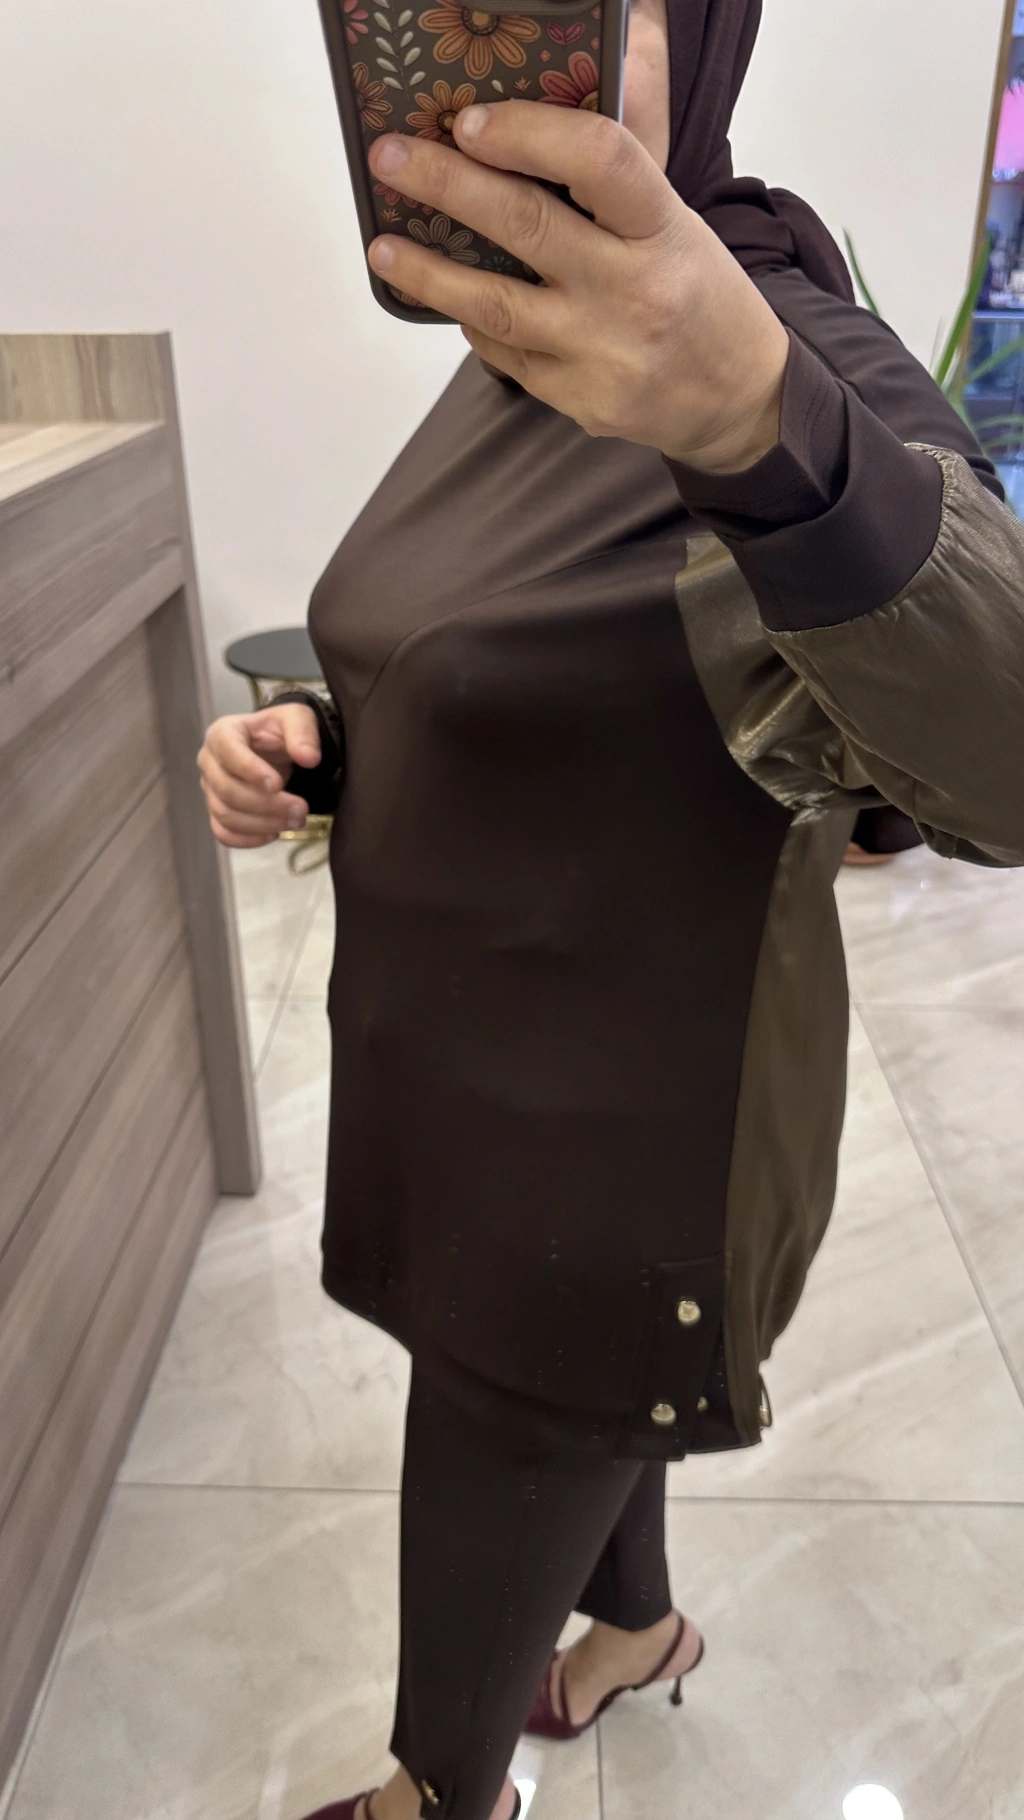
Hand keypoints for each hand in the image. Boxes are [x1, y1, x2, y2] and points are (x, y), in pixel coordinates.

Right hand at [197, 702, 319, 848]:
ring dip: (263, 824)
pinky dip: (249, 839)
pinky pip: (224, 833)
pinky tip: (275, 833)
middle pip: (226, 790)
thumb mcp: (296, 718)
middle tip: (301, 810)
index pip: (227, 751)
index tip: (278, 785)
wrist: (274, 749)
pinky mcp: (217, 811)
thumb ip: (303, 732)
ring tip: (295, 821)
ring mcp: (210, 789)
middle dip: (266, 805)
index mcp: (223, 733)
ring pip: (225, 815)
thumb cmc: (280, 731)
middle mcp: (209, 762)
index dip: (250, 770)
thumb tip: (309, 758)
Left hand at [367, 103, 789, 473]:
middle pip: (525, 225)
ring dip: (428, 273)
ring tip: (382, 248)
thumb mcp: (676, 213)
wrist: (737, 394)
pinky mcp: (581, 401)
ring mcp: (604, 352)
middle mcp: (633, 289)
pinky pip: (506, 355)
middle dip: (446, 185)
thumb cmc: (693, 286)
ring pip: (495, 304)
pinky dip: (475, 323)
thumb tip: (614, 43)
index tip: (471, 122)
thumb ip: (622, 154)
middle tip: (390, 159)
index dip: (528, 133)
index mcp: (663, 227)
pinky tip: (452, 299)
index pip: (599, 158)